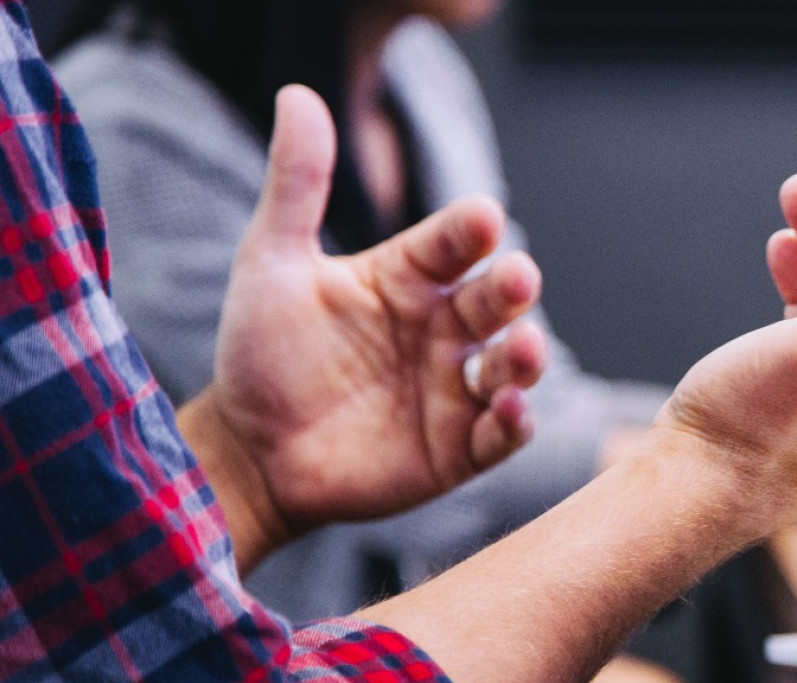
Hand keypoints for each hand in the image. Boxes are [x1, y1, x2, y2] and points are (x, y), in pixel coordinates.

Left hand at [180, 86, 547, 565]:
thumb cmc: (261, 353)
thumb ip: (296, 184)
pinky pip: (500, 434)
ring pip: (512, 365)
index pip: (452, 244)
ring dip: (526, 357)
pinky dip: (514, 423)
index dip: (468, 231)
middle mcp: (442, 328)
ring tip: (522, 349)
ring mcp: (455, 388)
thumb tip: (298, 94)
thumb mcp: (271, 262)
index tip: (481, 218)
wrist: (247, 451)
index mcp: (408, 278)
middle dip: (512, 288)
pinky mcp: (458, 448)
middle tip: (517, 278)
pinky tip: (507, 409)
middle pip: (494, 300)